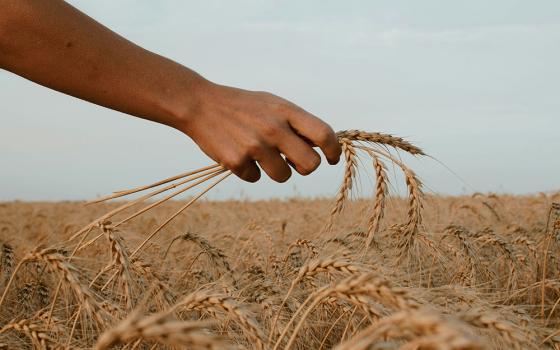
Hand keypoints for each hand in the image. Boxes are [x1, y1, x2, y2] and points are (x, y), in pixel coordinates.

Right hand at [176, 81, 341, 182]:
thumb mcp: (272, 104)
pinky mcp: (236, 161)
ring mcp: (255, 146)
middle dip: (305, 167)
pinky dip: (249, 171)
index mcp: (285, 111)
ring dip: (276, 171)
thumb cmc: (242, 106)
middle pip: (310, 164)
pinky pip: (256, 178)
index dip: (333, 150)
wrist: (200, 104)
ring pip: (284, 176)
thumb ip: (295, 123)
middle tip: (294, 162)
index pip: (323, 134)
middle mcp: (273, 128)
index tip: (332, 158)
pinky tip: (238, 154)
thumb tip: (319, 149)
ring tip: (261, 156)